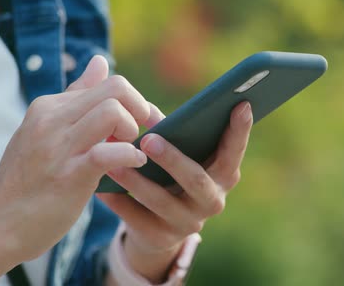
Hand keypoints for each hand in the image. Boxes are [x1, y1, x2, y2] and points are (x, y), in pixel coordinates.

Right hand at [0, 56, 150, 280]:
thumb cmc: (30, 180)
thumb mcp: (49, 130)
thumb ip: (77, 98)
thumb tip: (100, 61)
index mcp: (50, 107)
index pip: (108, 83)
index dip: (136, 102)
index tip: (143, 121)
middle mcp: (52, 120)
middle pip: (116, 89)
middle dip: (141, 109)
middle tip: (143, 133)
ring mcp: (58, 147)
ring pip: (113, 112)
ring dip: (133, 131)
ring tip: (131, 149)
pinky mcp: (69, 175)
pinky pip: (108, 153)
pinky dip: (131, 156)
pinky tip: (135, 164)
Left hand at [97, 101, 252, 282]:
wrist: (159, 225)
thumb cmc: (172, 175)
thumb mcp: (181, 155)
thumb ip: (174, 133)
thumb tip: (147, 111)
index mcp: (224, 175)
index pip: (235, 151)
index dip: (240, 130)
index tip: (241, 104)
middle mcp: (213, 200)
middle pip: (197, 180)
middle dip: (173, 160)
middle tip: (148, 139)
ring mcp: (189, 223)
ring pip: (162, 201)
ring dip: (137, 181)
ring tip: (114, 162)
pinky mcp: (162, 238)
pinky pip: (138, 219)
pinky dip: (119, 202)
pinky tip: (102, 188)